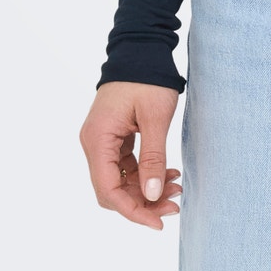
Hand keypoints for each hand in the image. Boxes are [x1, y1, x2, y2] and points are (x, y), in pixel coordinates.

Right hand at [80, 82, 182, 228]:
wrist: (140, 48)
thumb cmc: (148, 78)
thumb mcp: (156, 117)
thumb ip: (153, 157)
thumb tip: (152, 194)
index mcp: (97, 140)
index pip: (109, 190)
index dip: (133, 211)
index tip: (158, 222)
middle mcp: (93, 143)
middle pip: (112, 190)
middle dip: (142, 203)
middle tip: (174, 205)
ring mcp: (102, 140)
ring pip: (119, 180)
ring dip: (145, 189)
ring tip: (177, 188)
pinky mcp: (112, 137)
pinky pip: (125, 165)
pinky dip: (144, 173)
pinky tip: (168, 174)